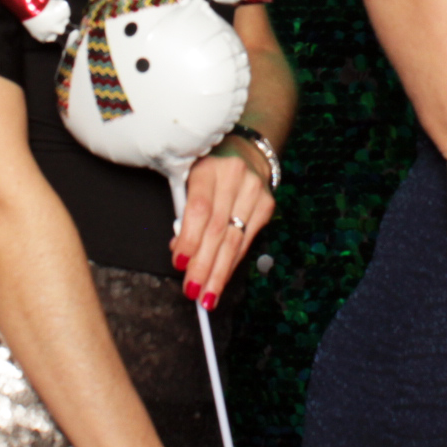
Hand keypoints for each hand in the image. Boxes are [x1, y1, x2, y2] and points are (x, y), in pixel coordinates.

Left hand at [168, 137, 274, 310]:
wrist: (245, 151)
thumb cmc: (209, 170)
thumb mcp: (189, 180)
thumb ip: (184, 212)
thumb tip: (181, 251)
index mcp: (207, 168)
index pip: (199, 209)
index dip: (189, 239)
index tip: (180, 264)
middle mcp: (234, 177)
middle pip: (217, 230)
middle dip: (204, 265)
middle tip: (193, 290)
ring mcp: (254, 191)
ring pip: (234, 239)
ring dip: (220, 271)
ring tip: (208, 295)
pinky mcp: (267, 204)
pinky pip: (247, 240)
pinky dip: (234, 262)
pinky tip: (224, 277)